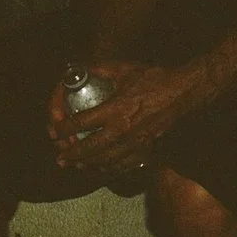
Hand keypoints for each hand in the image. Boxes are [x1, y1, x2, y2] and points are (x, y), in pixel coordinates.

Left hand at [49, 61, 197, 171]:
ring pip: (106, 160)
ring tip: (76, 166)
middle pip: (91, 149)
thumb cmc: (154, 78)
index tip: (54, 131)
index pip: (82, 123)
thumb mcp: (125, 69)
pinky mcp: (146, 149)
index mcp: (115, 109)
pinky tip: (102, 169)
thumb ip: (101, 69)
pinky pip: (124, 165)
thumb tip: (82, 67)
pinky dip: (110, 169)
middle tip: (61, 159)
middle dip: (73, 155)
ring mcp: (135, 143)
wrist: (182, 93)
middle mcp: (122, 130)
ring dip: (88, 165)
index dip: (65, 128)